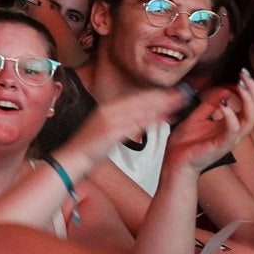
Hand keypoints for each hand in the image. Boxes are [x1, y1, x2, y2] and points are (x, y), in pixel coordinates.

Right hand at [58, 87, 185, 168]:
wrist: (71, 160)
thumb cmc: (88, 149)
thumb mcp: (106, 131)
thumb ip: (122, 123)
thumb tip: (141, 119)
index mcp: (106, 110)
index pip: (135, 99)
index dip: (154, 95)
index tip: (171, 92)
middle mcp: (108, 112)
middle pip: (139, 102)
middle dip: (161, 97)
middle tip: (181, 94)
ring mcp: (108, 122)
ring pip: (138, 111)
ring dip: (159, 106)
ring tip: (177, 103)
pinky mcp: (109, 133)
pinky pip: (133, 125)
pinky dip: (148, 121)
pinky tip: (161, 119)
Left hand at [165, 72, 253, 174]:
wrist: (175, 161)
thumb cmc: (186, 143)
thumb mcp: (198, 117)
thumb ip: (211, 104)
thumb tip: (225, 90)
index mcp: (233, 124)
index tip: (243, 74)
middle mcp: (236, 130)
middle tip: (244, 75)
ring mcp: (231, 138)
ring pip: (252, 118)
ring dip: (249, 99)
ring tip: (240, 86)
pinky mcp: (222, 144)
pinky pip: (234, 129)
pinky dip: (231, 115)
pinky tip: (224, 104)